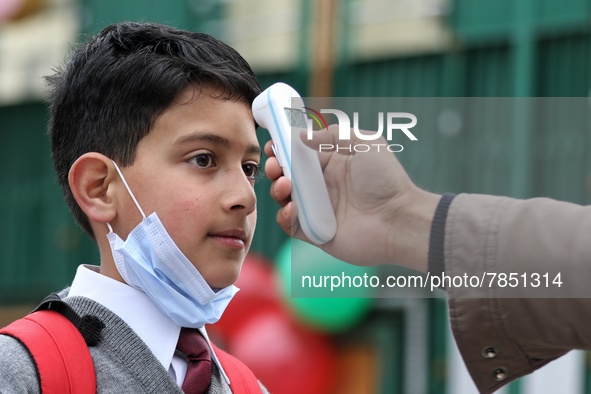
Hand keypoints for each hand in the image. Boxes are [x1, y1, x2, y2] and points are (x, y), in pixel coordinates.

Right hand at [264, 125, 439, 271]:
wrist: (398, 220)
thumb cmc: (386, 180)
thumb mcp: (364, 143)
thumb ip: (333, 135)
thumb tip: (301, 136)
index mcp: (332, 165)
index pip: (299, 156)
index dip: (283, 150)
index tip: (273, 145)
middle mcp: (323, 187)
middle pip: (287, 176)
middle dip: (275, 169)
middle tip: (274, 164)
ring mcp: (318, 210)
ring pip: (285, 200)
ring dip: (278, 190)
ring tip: (285, 185)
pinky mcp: (316, 233)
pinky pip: (291, 225)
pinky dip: (285, 217)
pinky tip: (292, 208)